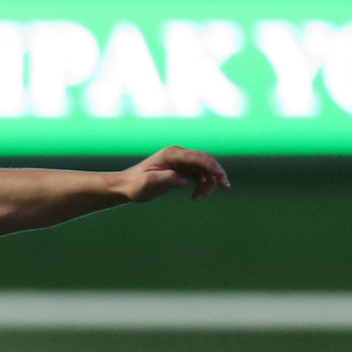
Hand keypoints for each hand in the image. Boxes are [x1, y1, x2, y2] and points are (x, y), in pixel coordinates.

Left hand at [115, 146, 229, 202]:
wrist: (126, 187)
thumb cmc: (135, 185)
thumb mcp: (148, 183)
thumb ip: (166, 179)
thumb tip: (184, 180)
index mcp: (172, 154)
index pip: (198, 157)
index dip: (212, 166)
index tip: (221, 177)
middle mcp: (178, 155)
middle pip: (205, 160)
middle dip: (216, 173)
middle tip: (225, 187)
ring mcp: (180, 163)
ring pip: (203, 169)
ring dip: (207, 182)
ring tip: (201, 197)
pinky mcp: (180, 171)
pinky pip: (197, 176)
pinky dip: (200, 185)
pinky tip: (196, 197)